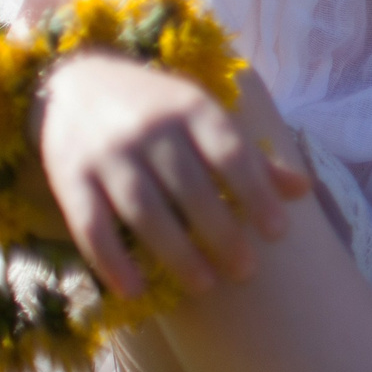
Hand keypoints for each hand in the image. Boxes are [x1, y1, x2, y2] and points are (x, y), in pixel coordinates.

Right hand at [38, 51, 308, 297]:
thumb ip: (249, 155)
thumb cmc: (156, 105)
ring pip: (144, 211)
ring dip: (176, 252)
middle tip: (246, 271)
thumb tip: (302, 189)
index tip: (277, 232)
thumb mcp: (203, 114)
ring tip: (205, 285)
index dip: (256, 193)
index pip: (231, 153)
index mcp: (191, 107)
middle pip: (190, 189)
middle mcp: (149, 129)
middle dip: (221, 234)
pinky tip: (134, 290)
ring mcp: (107, 154)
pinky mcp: (69, 178)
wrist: (74, 80)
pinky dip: (112, 261)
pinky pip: (91, 225)